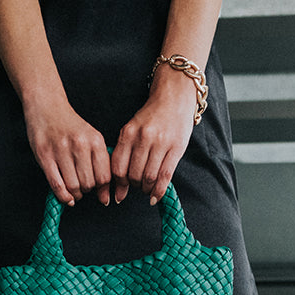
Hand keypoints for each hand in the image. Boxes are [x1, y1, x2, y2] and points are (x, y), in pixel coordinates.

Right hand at [24, 94, 110, 205]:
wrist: (46, 105)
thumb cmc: (70, 126)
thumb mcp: (91, 137)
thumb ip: (100, 162)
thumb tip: (105, 195)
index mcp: (95, 140)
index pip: (104, 177)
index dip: (103, 190)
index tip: (101, 194)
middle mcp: (79, 145)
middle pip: (89, 184)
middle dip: (87, 190)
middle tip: (83, 187)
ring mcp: (61, 150)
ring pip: (74, 186)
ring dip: (75, 194)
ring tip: (74, 190)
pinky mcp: (45, 156)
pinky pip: (57, 185)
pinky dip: (63, 197)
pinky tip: (67, 197)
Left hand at [111, 64, 197, 204]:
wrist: (174, 97)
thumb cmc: (152, 116)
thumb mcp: (132, 128)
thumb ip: (124, 151)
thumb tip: (119, 183)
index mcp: (129, 132)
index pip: (118, 167)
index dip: (119, 184)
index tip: (120, 192)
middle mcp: (143, 137)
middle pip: (133, 175)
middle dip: (134, 186)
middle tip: (137, 187)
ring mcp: (161, 143)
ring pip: (149, 177)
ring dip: (146, 189)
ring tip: (147, 189)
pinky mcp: (176, 148)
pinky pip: (165, 176)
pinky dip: (159, 191)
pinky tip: (155, 197)